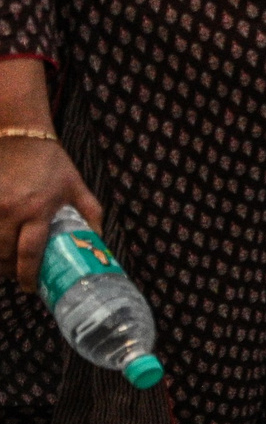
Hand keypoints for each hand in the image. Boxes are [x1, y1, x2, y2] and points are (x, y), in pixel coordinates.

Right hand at [1, 138, 103, 293]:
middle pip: (4, 253)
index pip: (30, 252)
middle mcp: (12, 209)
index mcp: (39, 210)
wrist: (22, 136)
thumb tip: (99, 241)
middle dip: (8, 270)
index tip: (30, 287)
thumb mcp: (77, 187)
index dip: (28, 275)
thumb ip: (91, 213)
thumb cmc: (52, 164)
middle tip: (16, 275)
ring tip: (5, 264)